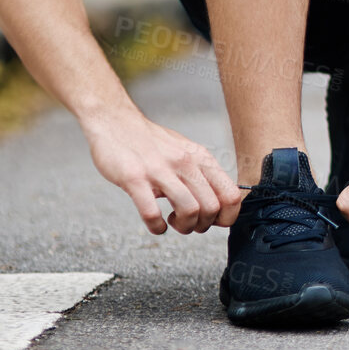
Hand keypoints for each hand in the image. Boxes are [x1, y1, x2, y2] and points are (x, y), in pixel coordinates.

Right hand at [84, 109, 241, 234]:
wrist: (116, 122)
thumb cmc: (151, 142)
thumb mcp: (186, 152)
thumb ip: (202, 173)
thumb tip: (218, 201)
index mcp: (201, 158)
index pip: (232, 194)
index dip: (226, 216)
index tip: (212, 221)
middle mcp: (185, 163)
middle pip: (212, 207)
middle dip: (203, 225)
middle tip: (190, 224)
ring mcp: (160, 170)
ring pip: (189, 210)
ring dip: (184, 226)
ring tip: (173, 222)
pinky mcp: (135, 178)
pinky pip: (151, 212)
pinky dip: (156, 226)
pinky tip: (155, 225)